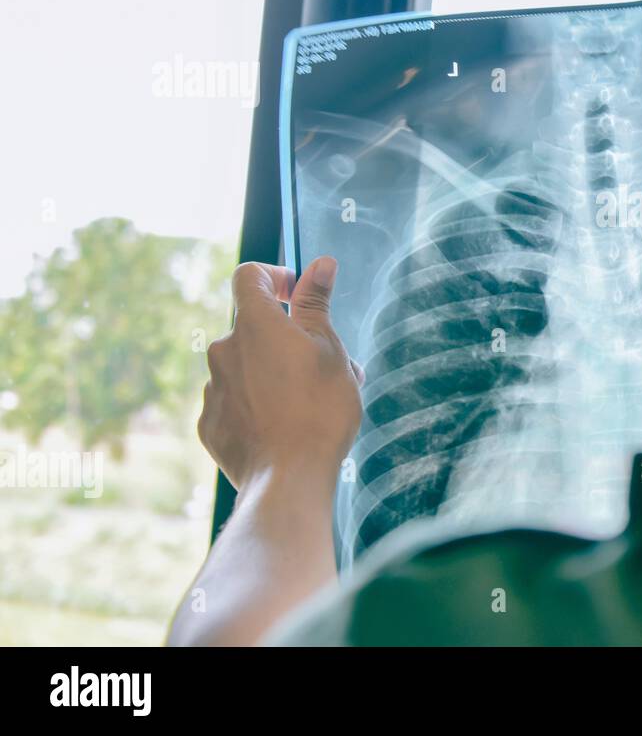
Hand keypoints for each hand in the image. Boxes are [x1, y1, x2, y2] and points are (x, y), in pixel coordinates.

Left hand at [199, 257, 362, 496]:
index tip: (298, 296)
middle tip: (323, 369)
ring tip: (307, 406)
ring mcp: (212, 389)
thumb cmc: (318, 410)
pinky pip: (233, 403)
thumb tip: (319, 264)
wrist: (289, 480)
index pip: (250, 276)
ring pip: (245, 369)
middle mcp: (223, 351)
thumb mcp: (330, 350)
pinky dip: (255, 407)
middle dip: (285, 341)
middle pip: (253, 329)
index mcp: (255, 324)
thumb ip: (316, 304)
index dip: (275, 277)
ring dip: (271, 376)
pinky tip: (282, 429)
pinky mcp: (209, 425)